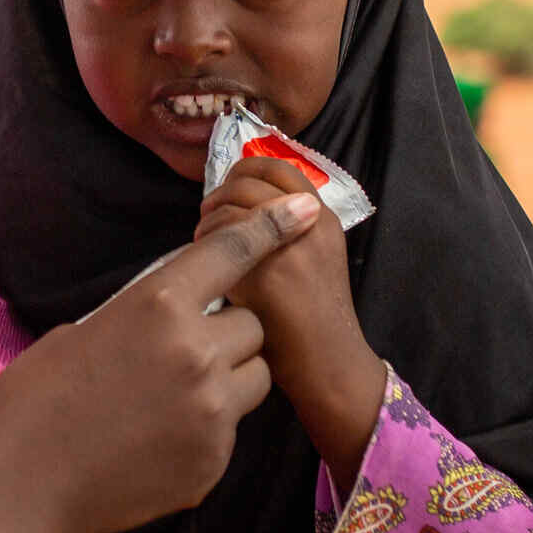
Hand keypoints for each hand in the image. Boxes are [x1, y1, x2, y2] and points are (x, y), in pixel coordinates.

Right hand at [0, 190, 325, 532]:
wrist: (18, 487)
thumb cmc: (34, 400)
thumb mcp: (87, 330)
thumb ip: (148, 316)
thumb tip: (182, 316)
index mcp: (159, 305)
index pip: (233, 253)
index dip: (270, 227)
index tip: (302, 211)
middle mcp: (197, 353)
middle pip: (253, 327)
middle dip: (228, 335)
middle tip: (180, 355)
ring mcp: (211, 414)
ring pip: (254, 379)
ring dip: (229, 379)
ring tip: (171, 399)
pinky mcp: (213, 463)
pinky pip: (230, 431)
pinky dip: (205, 431)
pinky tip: (153, 443)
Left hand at [196, 159, 384, 477]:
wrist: (330, 365)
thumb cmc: (314, 323)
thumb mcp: (311, 264)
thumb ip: (284, 234)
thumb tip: (237, 210)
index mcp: (324, 219)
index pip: (281, 167)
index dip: (246, 169)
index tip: (227, 187)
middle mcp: (312, 224)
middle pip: (252, 178)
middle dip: (221, 190)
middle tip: (207, 213)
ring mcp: (291, 245)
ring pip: (235, 202)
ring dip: (210, 215)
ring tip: (203, 240)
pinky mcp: (269, 270)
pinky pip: (225, 237)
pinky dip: (206, 242)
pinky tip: (205, 265)